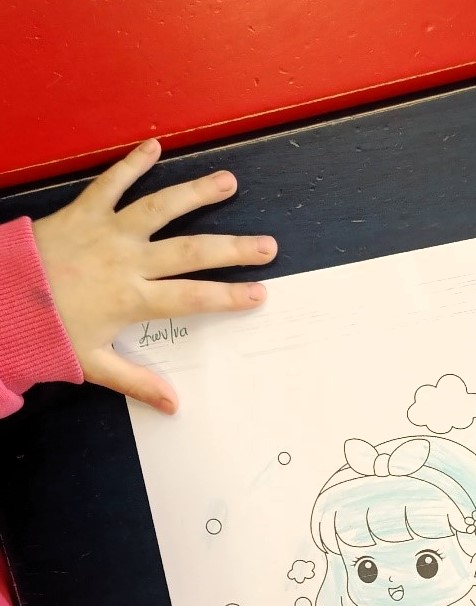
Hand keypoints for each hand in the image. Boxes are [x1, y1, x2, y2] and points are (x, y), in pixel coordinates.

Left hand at [32, 139, 276, 412]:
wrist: (3, 299)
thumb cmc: (48, 332)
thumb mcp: (94, 365)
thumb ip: (137, 383)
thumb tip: (173, 406)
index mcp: (132, 299)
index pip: (193, 298)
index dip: (229, 297)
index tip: (259, 294)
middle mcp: (127, 261)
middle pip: (191, 252)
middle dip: (233, 249)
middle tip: (266, 245)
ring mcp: (108, 231)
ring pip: (161, 208)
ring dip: (196, 194)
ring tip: (228, 182)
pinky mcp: (85, 210)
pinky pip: (112, 181)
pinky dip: (133, 162)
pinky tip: (156, 147)